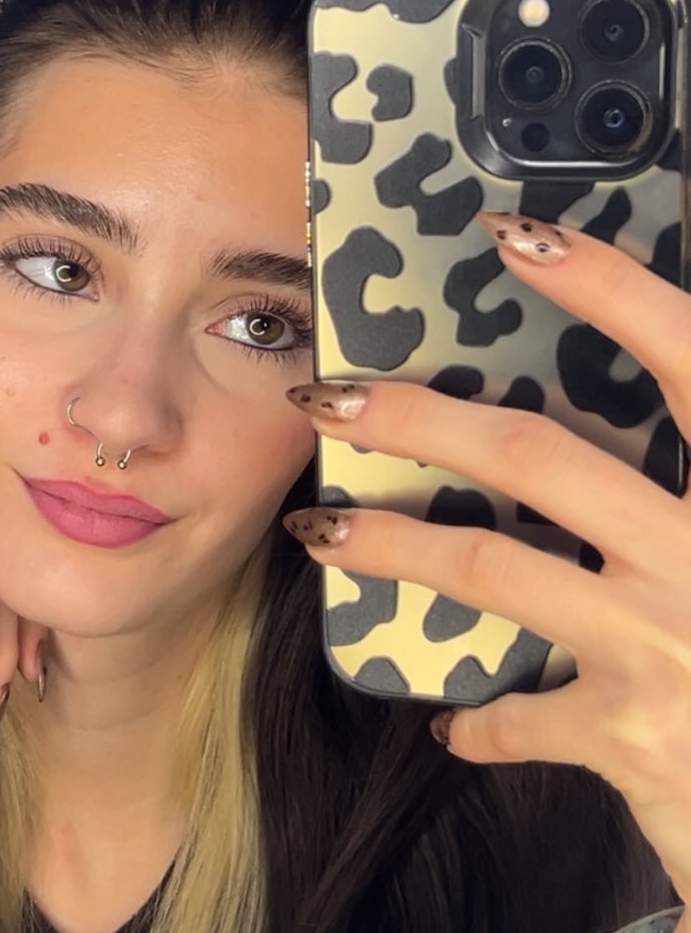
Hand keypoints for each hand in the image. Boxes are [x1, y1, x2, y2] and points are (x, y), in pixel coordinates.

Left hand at [283, 212, 690, 908]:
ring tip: (320, 532)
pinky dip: (483, 720)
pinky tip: (454, 723)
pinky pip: (523, 715)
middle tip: (328, 398)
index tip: (516, 235)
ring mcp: (670, 650)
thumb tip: (608, 437)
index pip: (688, 364)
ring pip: (491, 567)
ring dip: (390, 546)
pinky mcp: (635, 740)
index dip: (608, 291)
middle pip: (537, 457)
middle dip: (418, 419)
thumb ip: (684, 481)